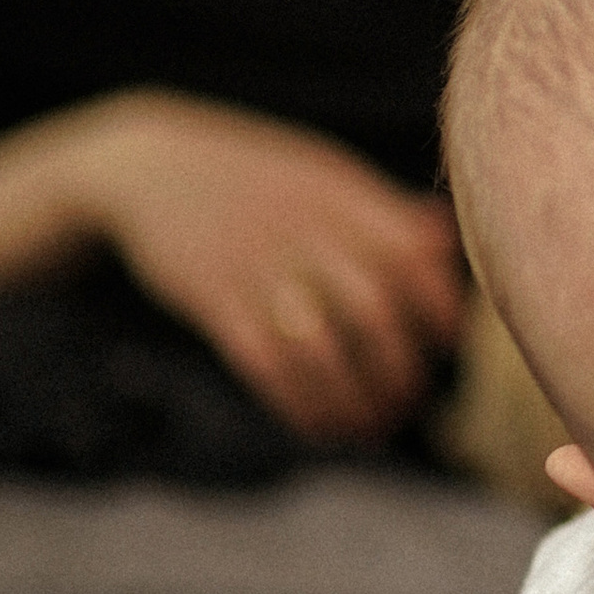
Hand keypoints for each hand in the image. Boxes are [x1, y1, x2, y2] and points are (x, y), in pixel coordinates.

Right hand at [0, 90, 463, 444]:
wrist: (148, 164)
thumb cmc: (250, 176)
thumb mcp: (321, 176)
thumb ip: (383, 212)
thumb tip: (446, 242)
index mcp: (342, 197)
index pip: (414, 260)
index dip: (439, 310)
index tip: (443, 344)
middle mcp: (306, 230)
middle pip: (374, 310)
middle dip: (399, 370)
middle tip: (406, 403)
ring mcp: (258, 264)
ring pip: (322, 347)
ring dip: (353, 401)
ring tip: (368, 430)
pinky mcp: (212, 298)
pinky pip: (265, 364)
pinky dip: (299, 406)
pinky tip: (317, 429)